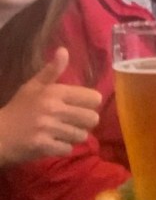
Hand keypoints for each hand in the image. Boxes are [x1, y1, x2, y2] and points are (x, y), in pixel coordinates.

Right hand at [0, 48, 101, 165]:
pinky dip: (62, 148)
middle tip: (73, 122)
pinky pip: (68, 149)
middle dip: (85, 122)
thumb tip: (64, 51)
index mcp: (54, 92)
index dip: (90, 104)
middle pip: (92, 118)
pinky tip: (52, 143)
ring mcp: (48, 128)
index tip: (80, 106)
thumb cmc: (18, 109)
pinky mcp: (43, 146)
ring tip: (61, 132)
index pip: (94, 98)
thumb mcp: (33, 86)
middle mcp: (53, 109)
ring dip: (73, 136)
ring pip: (81, 135)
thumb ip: (52, 70)